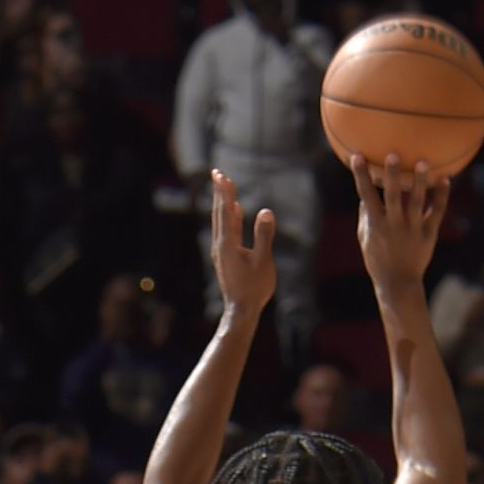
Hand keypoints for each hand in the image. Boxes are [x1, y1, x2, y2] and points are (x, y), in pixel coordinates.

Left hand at [205, 169, 277, 317]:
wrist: (241, 310)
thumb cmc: (254, 288)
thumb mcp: (263, 261)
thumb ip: (263, 235)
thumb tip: (266, 212)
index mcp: (228, 243)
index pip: (226, 211)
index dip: (225, 192)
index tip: (222, 174)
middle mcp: (220, 244)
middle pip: (219, 213)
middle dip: (219, 192)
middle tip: (217, 173)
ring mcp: (220, 251)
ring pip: (220, 221)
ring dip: (222, 203)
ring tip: (224, 188)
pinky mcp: (225, 257)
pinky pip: (225, 231)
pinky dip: (228, 218)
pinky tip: (234, 212)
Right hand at [350, 152, 449, 296]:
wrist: (398, 284)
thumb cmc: (378, 260)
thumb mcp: (365, 239)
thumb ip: (366, 216)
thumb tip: (366, 194)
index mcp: (376, 224)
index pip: (366, 195)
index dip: (361, 175)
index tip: (357, 156)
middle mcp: (395, 225)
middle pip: (394, 196)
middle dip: (392, 176)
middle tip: (392, 155)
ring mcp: (413, 229)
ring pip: (418, 203)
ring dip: (420, 182)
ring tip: (424, 163)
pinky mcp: (429, 234)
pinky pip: (437, 213)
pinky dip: (442, 196)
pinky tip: (446, 179)